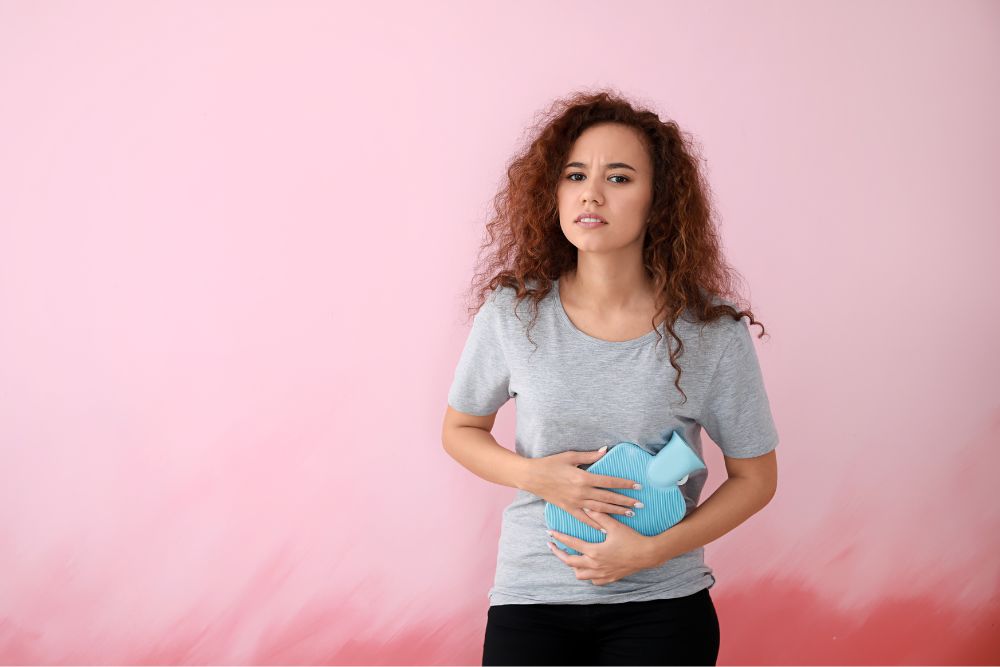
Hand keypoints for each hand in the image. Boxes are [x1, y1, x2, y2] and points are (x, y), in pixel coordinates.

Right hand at [520, 447, 641, 532]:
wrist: (531, 477)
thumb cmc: (550, 464)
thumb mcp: (570, 456)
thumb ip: (590, 455)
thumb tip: (606, 450)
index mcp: (583, 477)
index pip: (610, 482)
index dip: (625, 484)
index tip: (638, 486)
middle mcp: (581, 492)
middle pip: (608, 497)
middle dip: (626, 501)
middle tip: (641, 504)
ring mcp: (575, 502)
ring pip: (600, 509)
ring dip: (616, 512)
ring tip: (630, 514)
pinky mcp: (568, 508)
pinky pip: (585, 519)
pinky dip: (596, 524)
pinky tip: (606, 528)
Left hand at [546, 508, 656, 584]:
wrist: (647, 555)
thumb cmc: (632, 539)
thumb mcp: (615, 526)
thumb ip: (599, 516)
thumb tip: (586, 506)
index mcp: (594, 552)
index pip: (571, 544)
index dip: (559, 538)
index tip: (550, 533)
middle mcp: (595, 565)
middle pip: (570, 562)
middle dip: (559, 554)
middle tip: (552, 546)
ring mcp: (602, 574)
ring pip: (580, 575)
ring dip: (573, 566)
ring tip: (571, 557)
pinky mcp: (609, 578)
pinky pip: (593, 581)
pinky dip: (588, 575)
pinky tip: (589, 568)